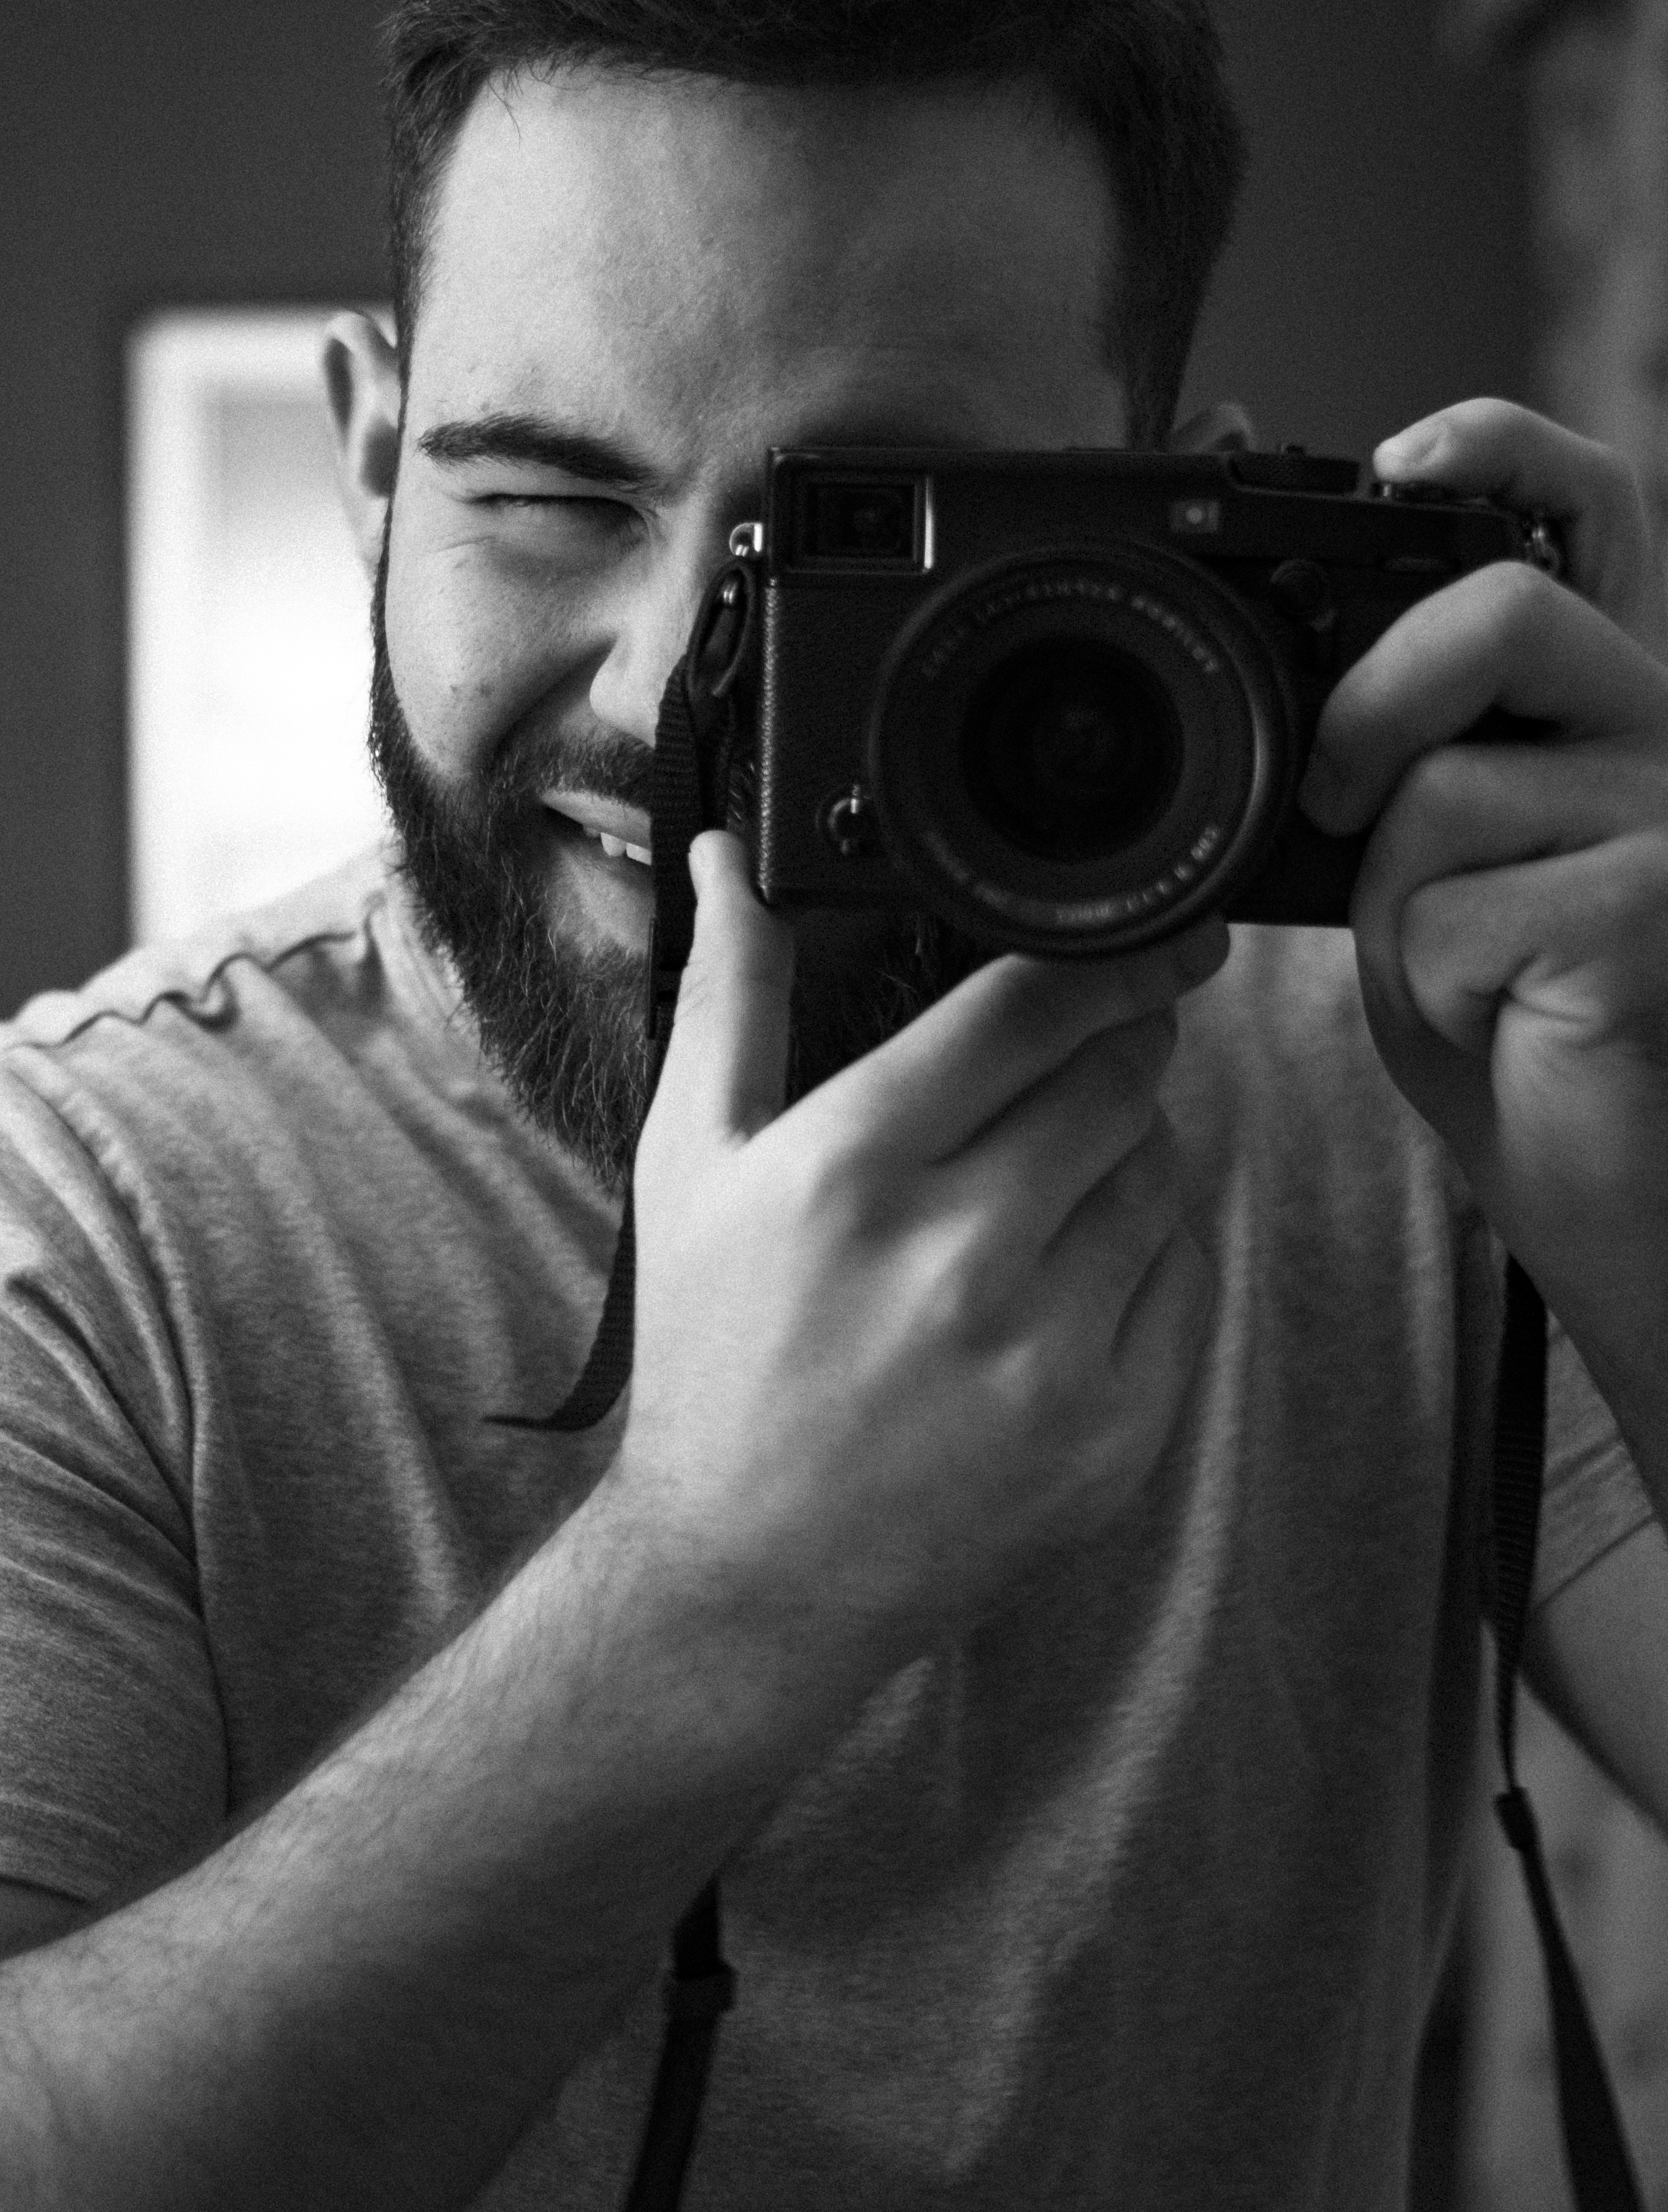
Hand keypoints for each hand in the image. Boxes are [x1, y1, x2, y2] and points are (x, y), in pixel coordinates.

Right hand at [621, 832, 1226, 1643]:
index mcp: (856, 1166)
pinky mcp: (1114, 1436)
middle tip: (1092, 1060)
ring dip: (1131, 1152)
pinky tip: (1072, 1275)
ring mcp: (1049, 1353)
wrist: (749, 1571)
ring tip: (1054, 1183)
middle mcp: (962, 1254)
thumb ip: (732, 996)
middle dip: (1122, 1049)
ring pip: (1165, 1174)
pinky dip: (1150, 1255)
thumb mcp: (692, 1162)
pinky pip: (1187, 1281)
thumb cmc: (715, 1352)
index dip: (1117, 959)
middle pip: (1122, 1080)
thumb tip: (734, 862)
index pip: (1035, 1009)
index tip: (1166, 938)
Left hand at [1300, 399, 1667, 1408]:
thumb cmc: (1513, 1025)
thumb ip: (1399, 765)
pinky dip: (1429, 978)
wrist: (1603, 1193)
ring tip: (1454, 965)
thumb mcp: (1429, 870)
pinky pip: (1459, 906)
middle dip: (1372, 701)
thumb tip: (1300, 698)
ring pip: (1449, 784)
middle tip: (1335, 800)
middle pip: (1503, 613)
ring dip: (1395, 894)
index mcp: (1596, 710)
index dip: (1504, 450)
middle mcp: (1658, 734)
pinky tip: (1497, 1018)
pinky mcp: (1654, 912)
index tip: (1404, 454)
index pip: (1587, 517)